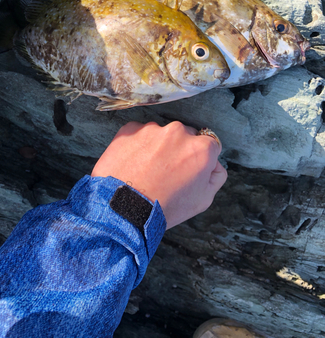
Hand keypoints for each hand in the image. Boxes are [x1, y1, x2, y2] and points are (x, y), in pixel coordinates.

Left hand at [91, 121, 226, 228]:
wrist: (122, 209)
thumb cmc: (163, 207)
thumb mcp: (203, 200)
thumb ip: (216, 176)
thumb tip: (215, 163)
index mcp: (201, 148)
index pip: (209, 144)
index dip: (200, 158)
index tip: (189, 169)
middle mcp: (178, 132)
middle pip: (185, 135)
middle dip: (179, 149)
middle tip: (166, 172)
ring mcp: (152, 129)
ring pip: (161, 134)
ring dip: (157, 147)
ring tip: (147, 171)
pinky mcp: (130, 129)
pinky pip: (138, 134)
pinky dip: (137, 146)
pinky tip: (133, 165)